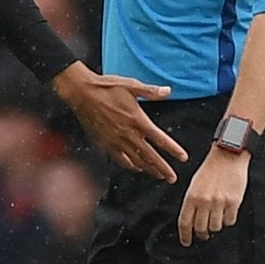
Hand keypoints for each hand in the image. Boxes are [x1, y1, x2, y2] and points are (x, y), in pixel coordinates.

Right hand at [53, 63, 183, 180]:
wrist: (81, 93)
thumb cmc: (106, 87)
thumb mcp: (131, 85)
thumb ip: (151, 91)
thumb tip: (168, 91)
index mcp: (137, 120)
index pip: (160, 139)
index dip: (173, 150)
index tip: (183, 158)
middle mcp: (128, 134)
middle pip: (150, 156)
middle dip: (163, 169)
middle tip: (173, 178)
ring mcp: (116, 141)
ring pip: (136, 160)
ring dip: (149, 170)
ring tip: (159, 176)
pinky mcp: (105, 143)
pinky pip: (120, 159)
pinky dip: (130, 166)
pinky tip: (136, 168)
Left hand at [177, 149, 249, 246]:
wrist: (228, 155)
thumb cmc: (211, 169)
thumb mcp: (195, 184)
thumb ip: (192, 202)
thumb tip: (192, 222)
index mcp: (191, 196)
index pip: (185, 223)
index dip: (185, 236)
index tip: (187, 242)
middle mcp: (204, 201)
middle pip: (200, 228)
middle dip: (202, 234)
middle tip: (204, 234)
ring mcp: (219, 202)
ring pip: (215, 227)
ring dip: (215, 226)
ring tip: (217, 219)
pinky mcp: (233, 202)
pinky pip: (229, 221)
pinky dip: (228, 221)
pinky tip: (227, 213)